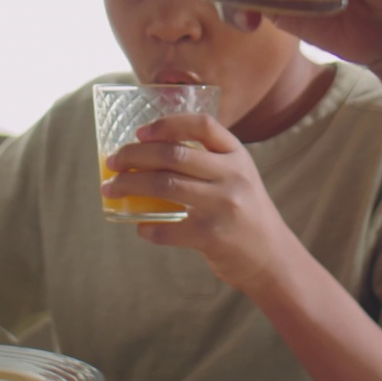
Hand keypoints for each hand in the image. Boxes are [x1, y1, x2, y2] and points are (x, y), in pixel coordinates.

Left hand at [100, 113, 295, 293]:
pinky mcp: (212, 236)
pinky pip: (168, 228)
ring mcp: (223, 206)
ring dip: (129, 186)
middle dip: (134, 155)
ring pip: (164, 185)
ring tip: (111, 189)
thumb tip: (147, 153)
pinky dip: (147, 227)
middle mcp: (232, 176)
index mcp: (237, 155)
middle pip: (173, 154)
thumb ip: (206, 161)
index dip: (167, 124)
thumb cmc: (244, 211)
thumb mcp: (237, 176)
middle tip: (114, 162)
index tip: (140, 132)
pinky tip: (140, 226)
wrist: (271, 256)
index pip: (202, 125)